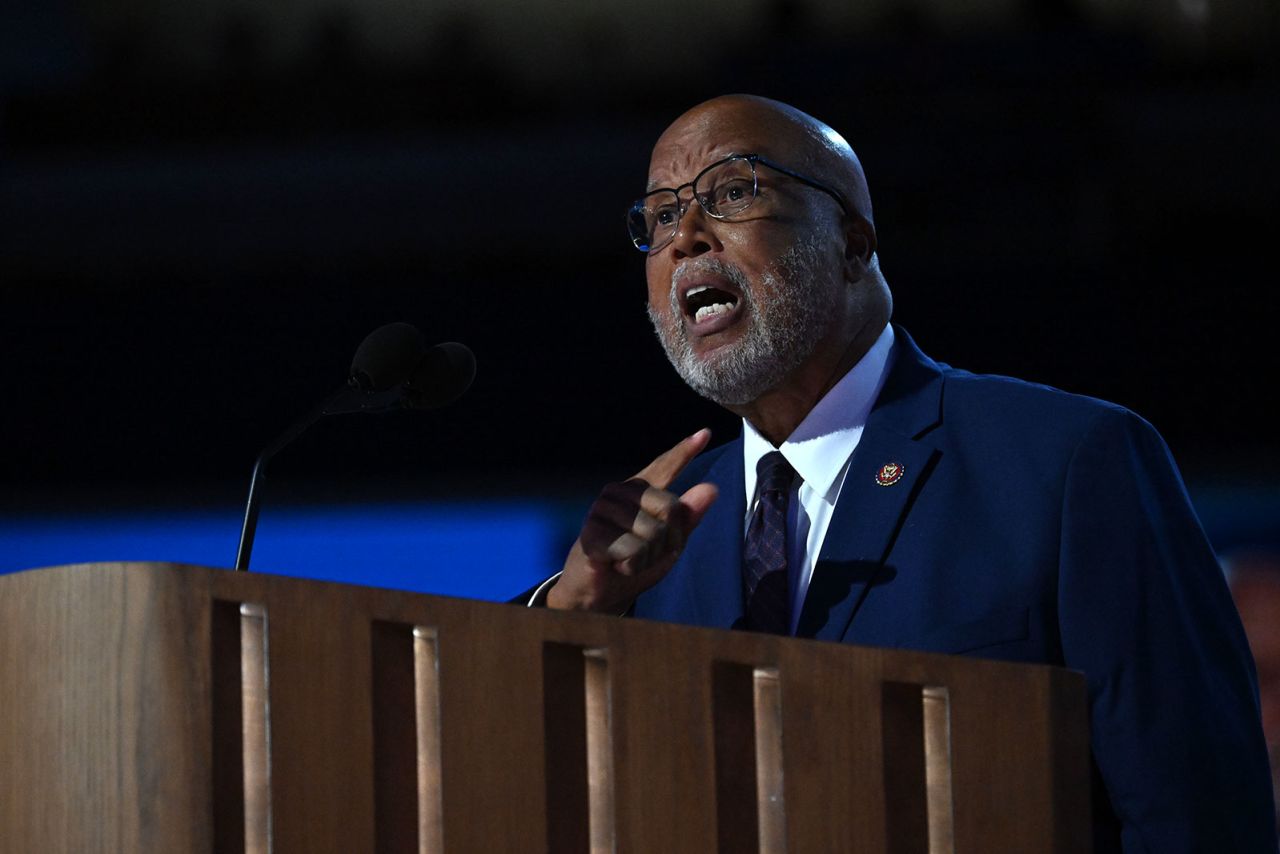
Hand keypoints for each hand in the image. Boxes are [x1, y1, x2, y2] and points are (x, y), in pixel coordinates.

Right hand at [547, 429, 718, 612]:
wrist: (601, 593)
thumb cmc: (636, 562)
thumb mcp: (670, 543)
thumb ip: (688, 517)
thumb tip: (712, 489)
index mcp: (640, 489)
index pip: (665, 466)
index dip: (685, 450)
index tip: (705, 433)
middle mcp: (620, 491)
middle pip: (671, 509)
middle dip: (669, 541)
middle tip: (648, 554)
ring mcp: (602, 509)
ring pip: (653, 534)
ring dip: (648, 558)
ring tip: (629, 560)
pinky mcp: (591, 532)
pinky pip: (632, 551)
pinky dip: (632, 567)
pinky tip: (617, 566)